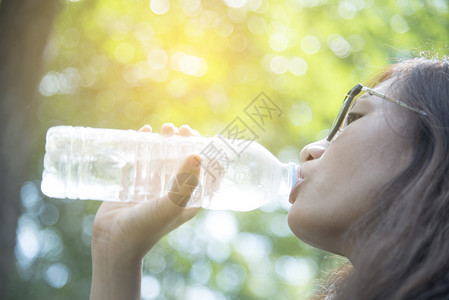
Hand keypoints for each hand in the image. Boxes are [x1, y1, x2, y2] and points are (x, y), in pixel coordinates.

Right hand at [90, 123, 200, 299]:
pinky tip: (143, 133)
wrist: (113, 244)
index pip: (203, 175)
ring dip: (163, 143)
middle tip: (181, 129)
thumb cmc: (146, 228)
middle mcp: (170, 195)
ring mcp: (150, 191)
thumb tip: (198, 154)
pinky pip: (137, 164)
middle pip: (180, 163)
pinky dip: (140, 148)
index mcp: (187, 201)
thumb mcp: (171, 205)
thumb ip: (185, 181)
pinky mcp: (131, 188)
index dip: (208, 156)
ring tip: (165, 128)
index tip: (207, 138)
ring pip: (160, 161)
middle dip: (183, 144)